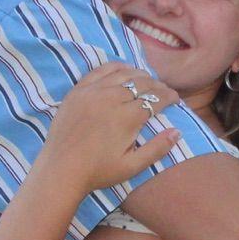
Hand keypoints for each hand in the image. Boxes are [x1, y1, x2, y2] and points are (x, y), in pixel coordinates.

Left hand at [41, 62, 179, 192]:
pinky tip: (123, 70)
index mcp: (128, 118)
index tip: (176, 99)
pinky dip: (116, 67)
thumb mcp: (132, 166)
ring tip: (147, 79)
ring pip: (123, 74)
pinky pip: (100, 71)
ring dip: (139, 74)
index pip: (156, 99)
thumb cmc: (98, 172)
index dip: (169, 97)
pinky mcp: (78, 91)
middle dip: (157, 85)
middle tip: (163, 91)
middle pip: (142, 84)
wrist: (61, 170)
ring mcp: (93, 92)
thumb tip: (178, 132)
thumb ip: (157, 149)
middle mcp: (112, 99)